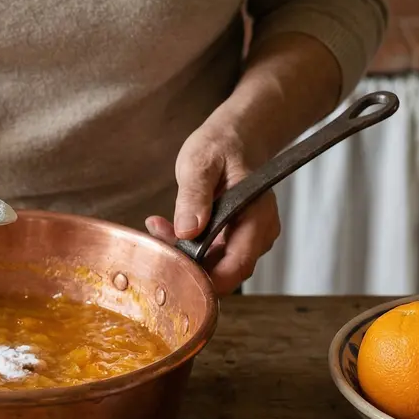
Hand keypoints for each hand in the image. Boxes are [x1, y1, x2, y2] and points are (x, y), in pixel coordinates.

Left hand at [145, 117, 280, 294]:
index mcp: (257, 214)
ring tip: (159, 228)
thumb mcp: (201, 162)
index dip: (210, 280)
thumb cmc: (222, 145)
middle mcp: (259, 232)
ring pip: (217, 265)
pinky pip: (213, 256)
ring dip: (185, 255)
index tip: (176, 273)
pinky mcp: (236, 239)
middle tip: (158, 237)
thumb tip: (188, 230)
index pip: (239, 264)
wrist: (236, 138)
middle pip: (226, 270)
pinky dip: (189, 248)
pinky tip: (167, 229)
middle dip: (189, 264)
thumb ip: (194, 195)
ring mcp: (249, 238)